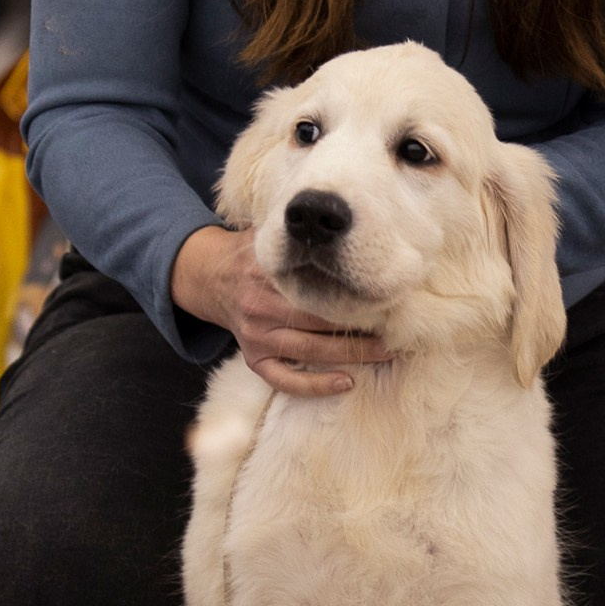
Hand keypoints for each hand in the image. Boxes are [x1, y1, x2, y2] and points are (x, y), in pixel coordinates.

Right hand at [170, 224, 388, 398]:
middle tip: (398, 328)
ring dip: (350, 355)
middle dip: (361, 325)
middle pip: (318, 320)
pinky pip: (283, 378)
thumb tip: (344, 220)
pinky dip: (314, 385)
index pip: (314, 285)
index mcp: (265, 271)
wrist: (206, 276)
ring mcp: (255, 335)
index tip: (384, 295)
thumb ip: (297, 234)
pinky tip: (345, 382)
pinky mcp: (252, 357)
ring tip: (385, 353)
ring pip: (308, 350)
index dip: (351, 293)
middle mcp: (259, 304)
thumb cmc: (250, 254)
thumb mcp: (266, 234)